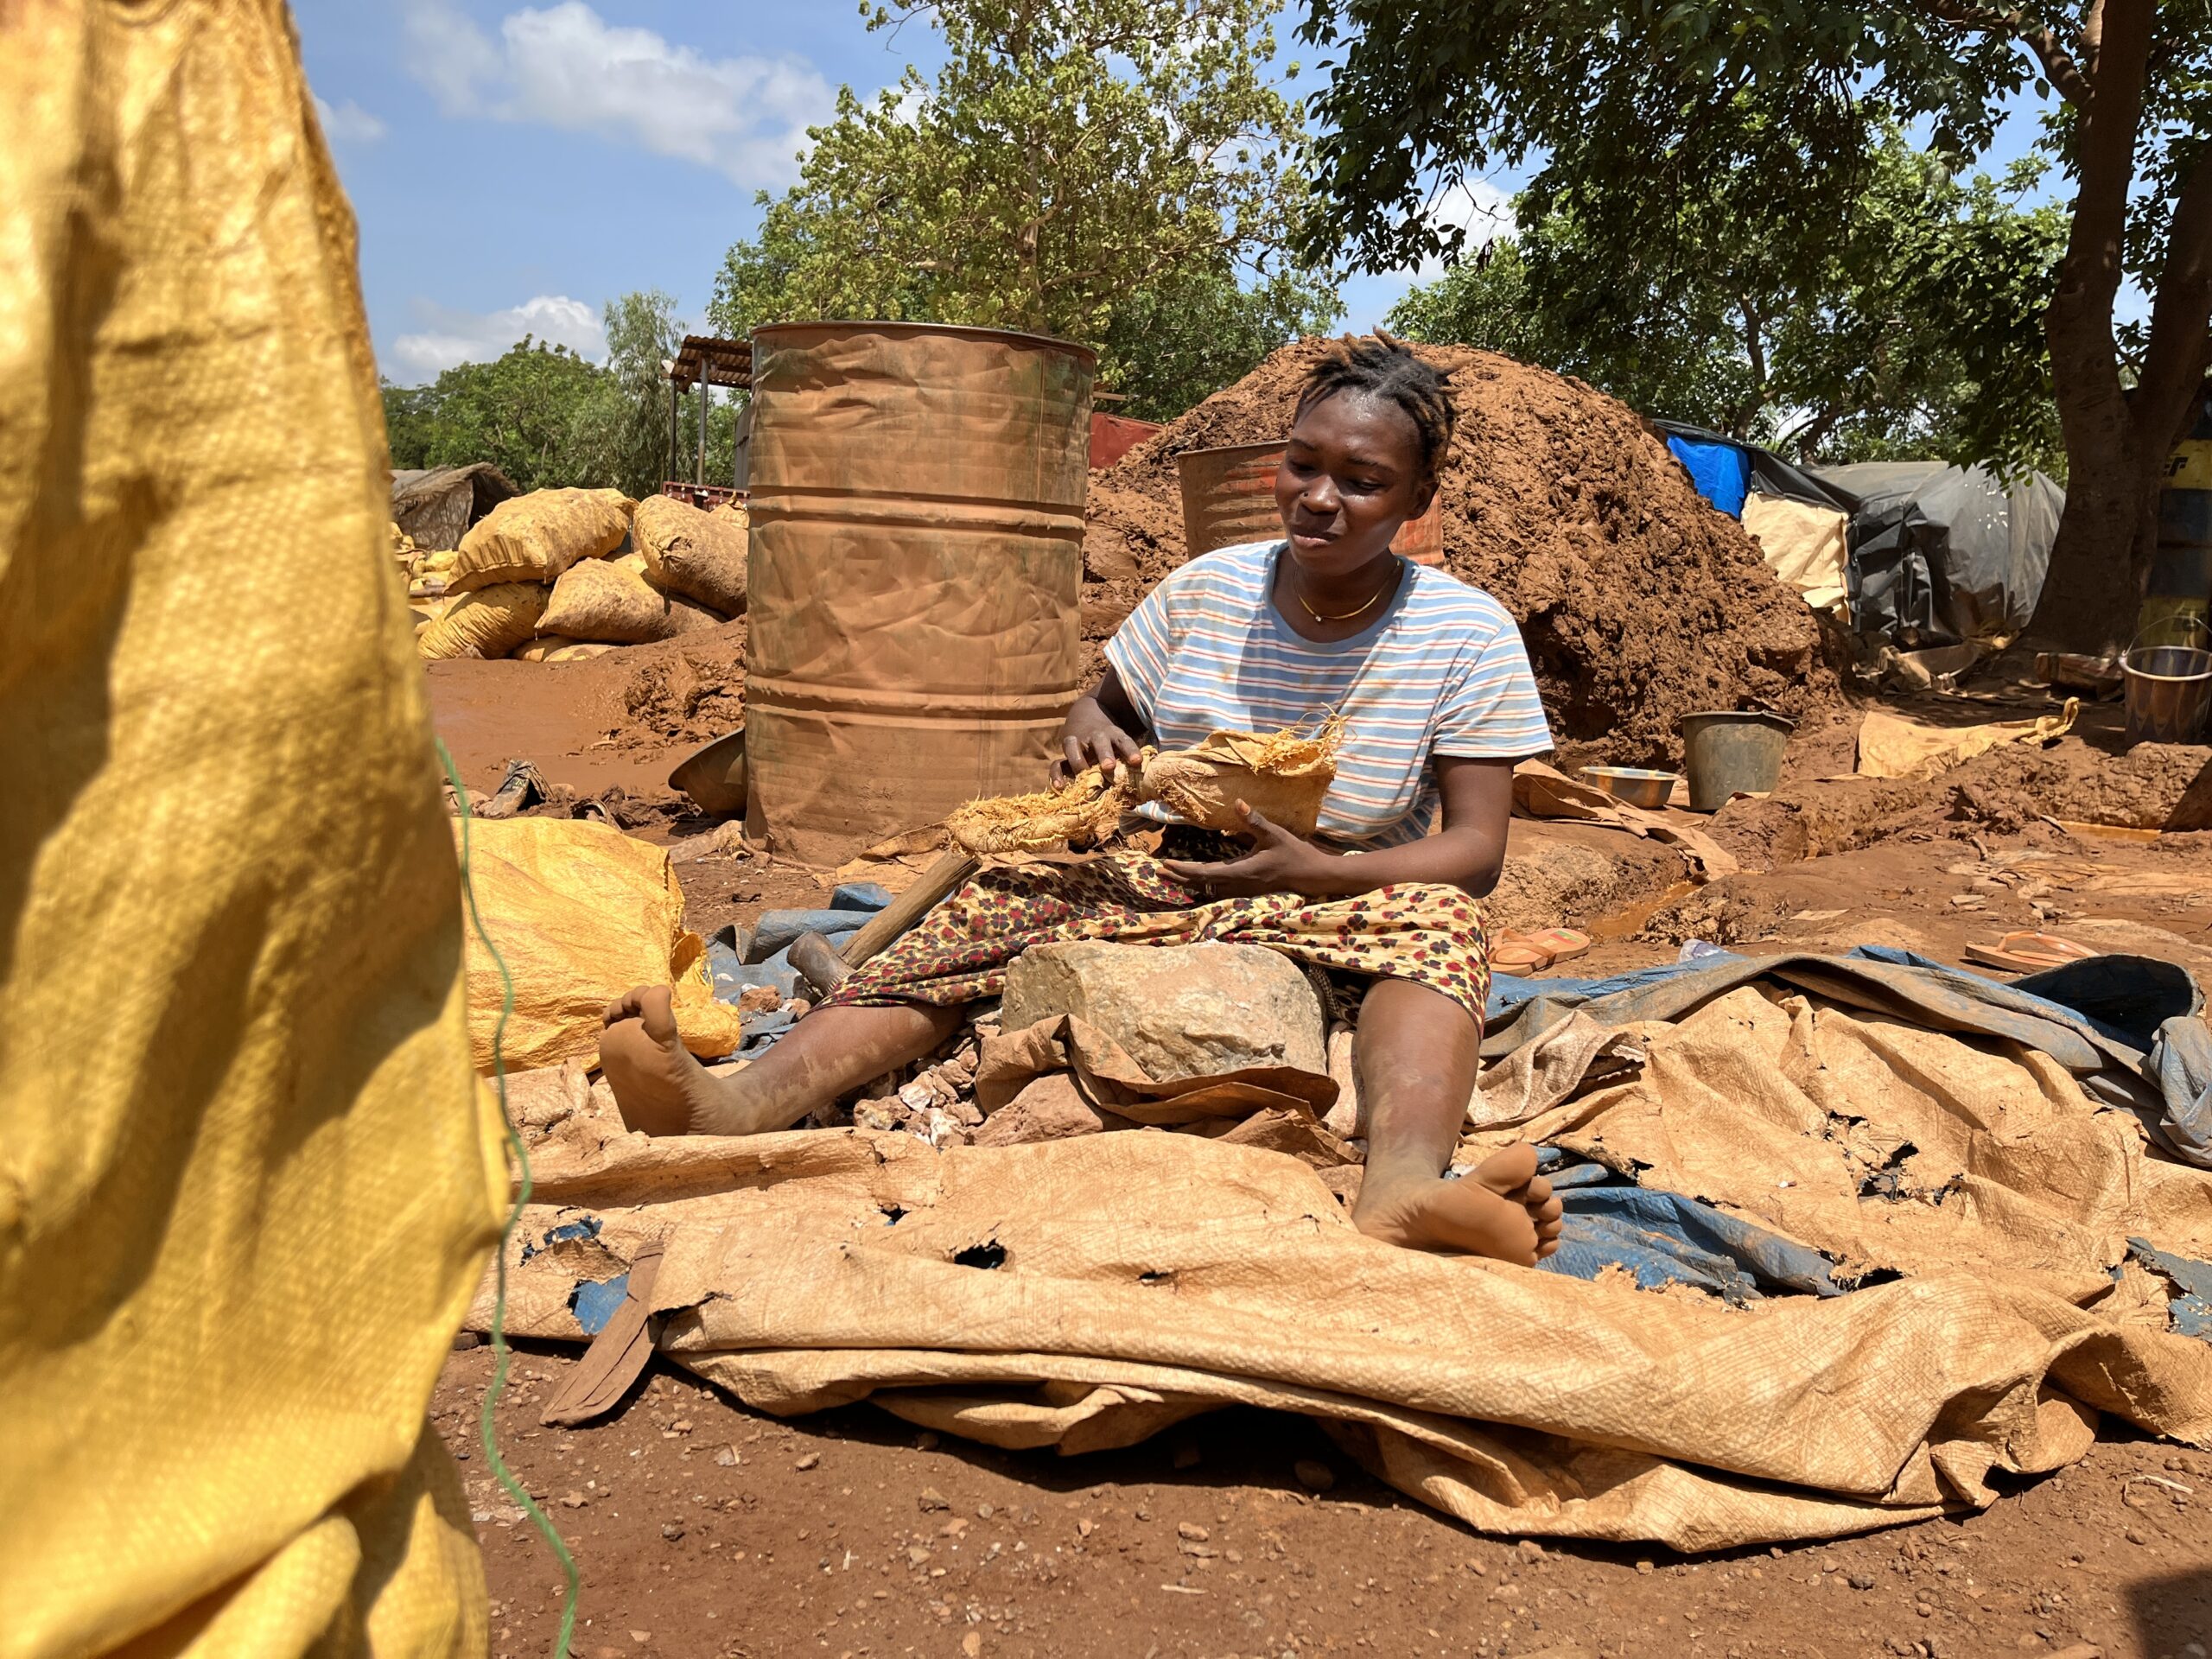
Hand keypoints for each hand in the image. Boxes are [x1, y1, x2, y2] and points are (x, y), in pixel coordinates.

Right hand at [1055, 695, 1143, 784]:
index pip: (1124, 740)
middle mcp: (1095, 737)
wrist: (1086, 714)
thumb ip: (1129, 763)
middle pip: (1100, 742)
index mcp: (1114, 734)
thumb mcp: (1120, 743)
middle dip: (1104, 754)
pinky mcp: (1064, 753)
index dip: (1131, 751)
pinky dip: (1056, 774)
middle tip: (1109, 767)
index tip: (1137, 762)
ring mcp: (1077, 742)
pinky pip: (1057, 763)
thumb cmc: (1110, 740)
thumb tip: (1140, 798)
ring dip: (1078, 760)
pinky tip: (1059, 787)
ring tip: (1082, 774)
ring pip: (1074, 747)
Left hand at [1160, 800, 1334, 897]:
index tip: (1166, 865)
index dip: (1184, 870)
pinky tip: (1196, 881)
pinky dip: (1203, 885)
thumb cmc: (1294, 853)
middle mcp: (1238, 883)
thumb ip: (1254, 820)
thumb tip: (1238, 802)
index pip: (1205, 873)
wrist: (1311, 875)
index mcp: (1242, 871)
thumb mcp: (1274, 834)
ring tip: (1171, 876)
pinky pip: (1218, 889)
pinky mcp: (1246, 889)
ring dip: (1189, 882)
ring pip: (1209, 888)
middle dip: (1179, 878)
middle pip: (1202, 884)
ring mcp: (1242, 889)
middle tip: (1158, 871)